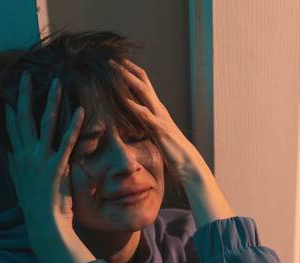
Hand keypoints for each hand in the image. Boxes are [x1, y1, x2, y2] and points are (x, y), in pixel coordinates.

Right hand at [4, 70, 85, 243]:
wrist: (44, 225)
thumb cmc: (35, 207)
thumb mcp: (20, 185)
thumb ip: (14, 168)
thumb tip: (8, 154)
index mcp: (18, 160)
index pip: (11, 128)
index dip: (9, 108)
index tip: (7, 91)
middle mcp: (26, 157)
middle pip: (23, 119)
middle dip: (24, 95)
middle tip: (26, 76)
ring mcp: (41, 161)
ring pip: (45, 124)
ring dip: (51, 102)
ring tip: (57, 83)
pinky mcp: (57, 167)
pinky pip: (66, 142)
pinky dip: (73, 126)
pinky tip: (80, 111)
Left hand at [110, 58, 207, 182]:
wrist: (188, 165)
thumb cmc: (172, 152)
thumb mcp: (155, 135)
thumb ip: (146, 126)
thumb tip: (134, 123)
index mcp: (157, 110)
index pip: (143, 85)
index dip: (130, 73)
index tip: (117, 64)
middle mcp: (159, 109)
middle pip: (142, 82)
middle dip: (127, 70)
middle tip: (111, 59)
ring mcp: (160, 117)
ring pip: (143, 92)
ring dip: (127, 79)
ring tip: (113, 70)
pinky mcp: (160, 129)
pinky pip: (145, 115)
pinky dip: (133, 105)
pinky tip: (122, 99)